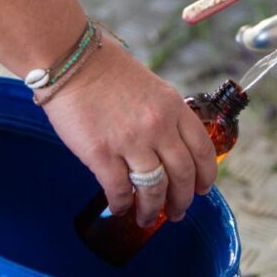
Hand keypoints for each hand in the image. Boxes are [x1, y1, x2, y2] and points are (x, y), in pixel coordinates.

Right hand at [42, 40, 217, 227]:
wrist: (71, 59)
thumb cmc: (105, 68)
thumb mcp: (151, 86)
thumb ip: (163, 114)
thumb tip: (166, 144)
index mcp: (173, 107)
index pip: (202, 149)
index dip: (206, 175)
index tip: (202, 188)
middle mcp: (158, 126)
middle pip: (183, 175)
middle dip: (182, 200)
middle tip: (176, 212)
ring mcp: (130, 141)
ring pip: (154, 188)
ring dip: (152, 209)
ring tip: (145, 217)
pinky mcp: (101, 153)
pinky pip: (119, 190)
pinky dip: (121, 204)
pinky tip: (119, 207)